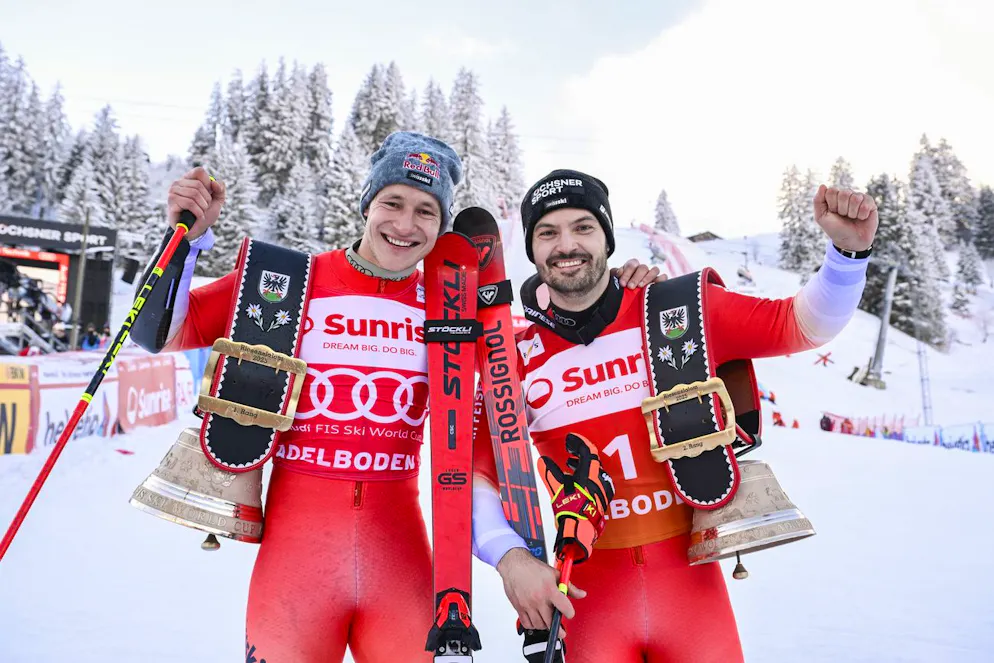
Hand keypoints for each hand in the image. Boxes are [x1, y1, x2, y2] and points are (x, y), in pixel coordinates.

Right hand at [166, 166, 225, 239]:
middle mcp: (179, 183)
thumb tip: (214, 183)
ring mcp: (173, 191)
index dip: (208, 184)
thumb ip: (220, 190)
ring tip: (201, 212)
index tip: (209, 194)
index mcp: (189, 179)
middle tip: (204, 207)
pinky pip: (190, 203)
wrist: (196, 230)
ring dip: (203, 206)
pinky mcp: (172, 202)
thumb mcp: (217, 201)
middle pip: (199, 185)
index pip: (199, 171)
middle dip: (207, 199)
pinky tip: (198, 216)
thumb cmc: (205, 213)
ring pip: (194, 194)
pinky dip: (198, 212)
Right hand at [496, 548, 584, 637]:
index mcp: (550, 590)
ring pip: (539, 625)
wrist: (514, 565)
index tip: (569, 614)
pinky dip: (533, 625)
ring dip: (545, 626)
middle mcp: (538, 599)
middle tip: (561, 628)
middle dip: (558, 627)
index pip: (565, 608)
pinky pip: (527, 624)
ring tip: (547, 620)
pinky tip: (537, 619)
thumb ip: (569, 587)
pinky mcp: (519, 608)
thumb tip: (581, 594)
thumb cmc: (534, 568)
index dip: (570, 613)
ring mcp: (528, 605)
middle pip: (551, 622)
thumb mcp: (555, 574)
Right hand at [539, 433, 614, 564]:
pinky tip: (577, 483)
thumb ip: (549, 473)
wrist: (580, 532)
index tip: (570, 438)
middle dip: (580, 454)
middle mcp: (599, 481)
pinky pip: (596, 482)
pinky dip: (587, 478)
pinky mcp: (602, 500)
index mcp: (589, 475)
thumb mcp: (556, 489)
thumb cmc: (569, 510)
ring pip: (595, 472)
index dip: (579, 442)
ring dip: (583, 466)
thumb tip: (542, 461)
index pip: (588, 451)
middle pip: (593, 460)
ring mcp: (603, 491)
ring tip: (570, 466)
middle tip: (569, 452)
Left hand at [612, 259, 667, 288]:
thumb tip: (618, 272)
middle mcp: (643, 270)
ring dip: (648, 277)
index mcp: (632, 267)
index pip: (632, 264)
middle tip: (630, 287)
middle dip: (636, 277)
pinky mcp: (659, 282)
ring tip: (641, 287)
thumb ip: (615, 275)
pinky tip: (654, 286)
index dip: (627, 272)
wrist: (625, 303)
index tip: (622, 283)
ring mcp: (652, 275)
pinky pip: (664, 277)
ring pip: (654, 270)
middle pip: (643, 267)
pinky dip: (661, 280)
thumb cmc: (620, 291)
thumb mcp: (615, 283)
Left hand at [813, 185, 877, 251]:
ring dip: (852, 213)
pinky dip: (861, 215)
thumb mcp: (821, 217)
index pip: (832, 191)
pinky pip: (866, 204)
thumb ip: (818, 201)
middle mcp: (847, 194)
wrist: (850, 241)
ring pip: (855, 198)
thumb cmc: (835, 228)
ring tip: (852, 218)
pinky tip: (861, 218)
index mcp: (835, 196)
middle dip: (842, 209)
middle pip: (844, 193)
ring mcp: (859, 197)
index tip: (833, 213)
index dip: (832, 204)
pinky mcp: (870, 203)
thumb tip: (823, 185)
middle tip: (843, 216)